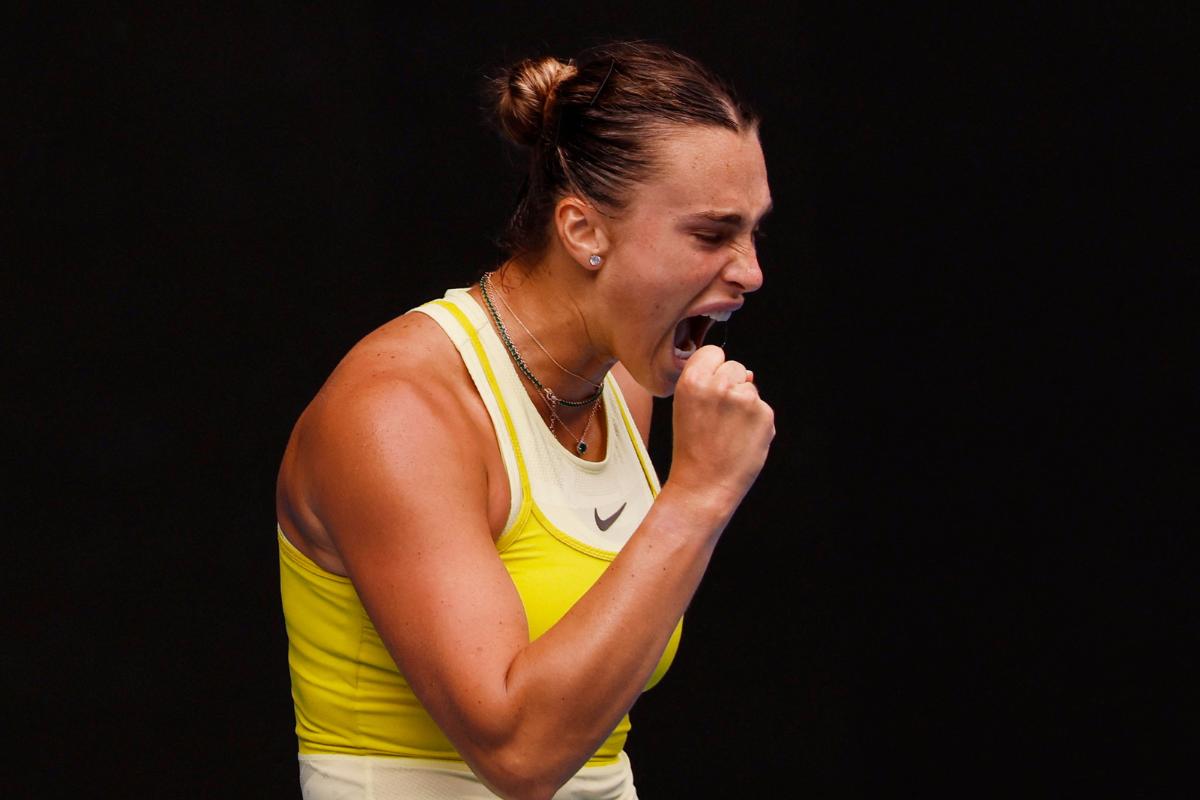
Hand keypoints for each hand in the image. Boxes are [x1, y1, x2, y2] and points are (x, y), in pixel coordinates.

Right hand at [668, 345, 774, 514]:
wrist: (704, 484)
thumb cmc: (693, 447)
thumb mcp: (686, 407)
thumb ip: (709, 383)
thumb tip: (748, 374)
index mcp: (692, 381)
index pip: (713, 352)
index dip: (713, 369)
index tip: (709, 388)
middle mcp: (719, 385)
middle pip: (736, 367)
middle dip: (731, 385)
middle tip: (718, 416)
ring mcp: (744, 399)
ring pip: (750, 388)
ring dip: (744, 405)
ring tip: (728, 431)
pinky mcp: (764, 414)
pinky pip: (763, 408)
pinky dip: (756, 422)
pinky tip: (741, 439)